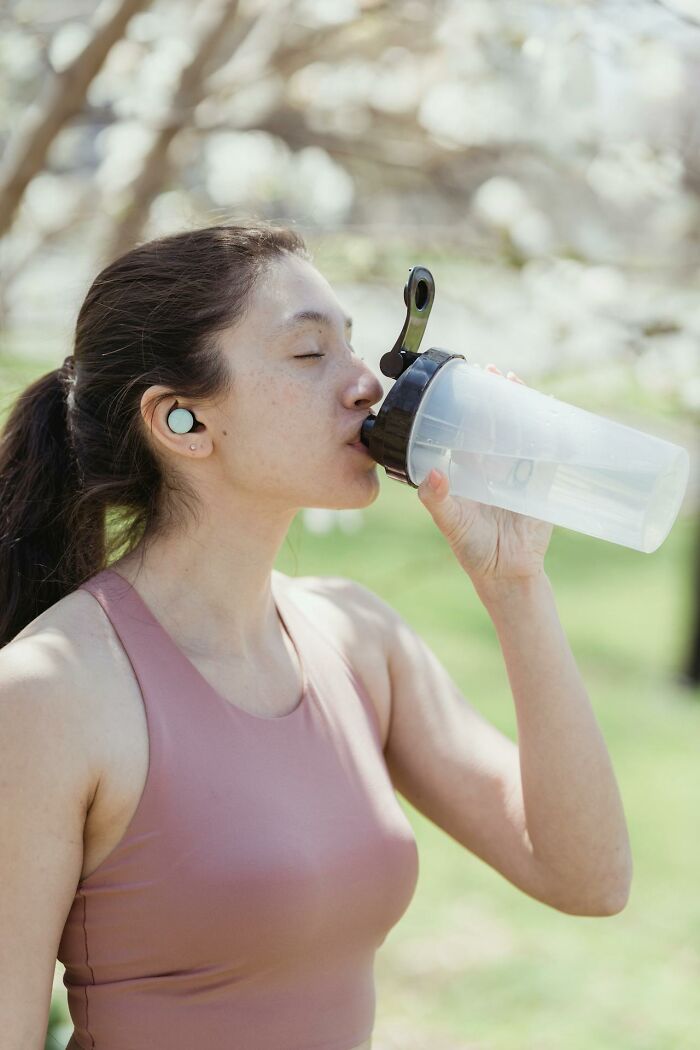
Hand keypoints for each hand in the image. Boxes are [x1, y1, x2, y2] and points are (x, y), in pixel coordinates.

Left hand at [417, 364, 553, 584]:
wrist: (507, 572)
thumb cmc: (473, 548)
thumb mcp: (452, 523)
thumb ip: (438, 500)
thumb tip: (433, 475)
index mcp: (467, 471)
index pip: (464, 432)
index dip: (464, 409)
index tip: (463, 385)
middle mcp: (491, 467)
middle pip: (494, 424)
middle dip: (495, 398)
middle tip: (494, 372)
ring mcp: (517, 472)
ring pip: (520, 432)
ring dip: (521, 407)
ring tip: (518, 383)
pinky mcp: (540, 483)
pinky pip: (546, 452)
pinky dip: (550, 432)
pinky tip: (551, 411)